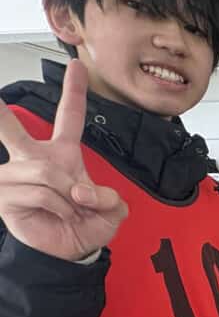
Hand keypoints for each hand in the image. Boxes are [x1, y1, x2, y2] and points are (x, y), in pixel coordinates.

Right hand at [0, 59, 127, 260]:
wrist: (71, 251)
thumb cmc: (85, 224)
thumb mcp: (110, 211)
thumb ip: (108, 198)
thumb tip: (83, 191)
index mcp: (61, 154)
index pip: (69, 118)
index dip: (73, 92)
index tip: (77, 65)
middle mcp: (32, 159)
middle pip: (11, 128)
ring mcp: (15, 176)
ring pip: (46, 172)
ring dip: (69, 195)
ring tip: (72, 209)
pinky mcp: (4, 195)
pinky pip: (41, 192)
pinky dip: (60, 207)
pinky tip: (60, 215)